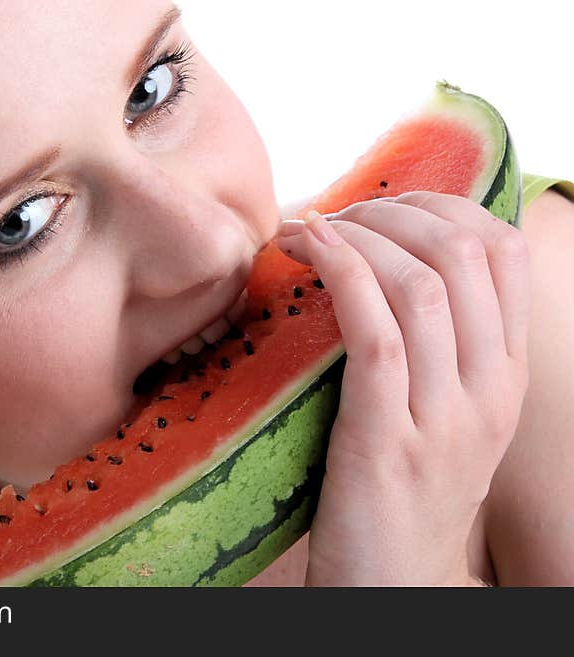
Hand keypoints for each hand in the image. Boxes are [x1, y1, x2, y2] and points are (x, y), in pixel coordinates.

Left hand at [275, 192, 530, 585]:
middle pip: (463, 253)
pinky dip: (341, 273)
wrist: (393, 587)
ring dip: (358, 234)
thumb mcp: (443, 415)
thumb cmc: (402, 493)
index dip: (441, 205)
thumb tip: (385, 267)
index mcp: (506, 376)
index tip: (382, 205)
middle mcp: (490, 389)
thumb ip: (434, 348)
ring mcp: (445, 416)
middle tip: (338, 214)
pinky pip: (375, 330)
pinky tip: (307, 248)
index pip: (503, 251)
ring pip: (421, 283)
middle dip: (393, 210)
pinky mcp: (388, 440)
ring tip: (309, 230)